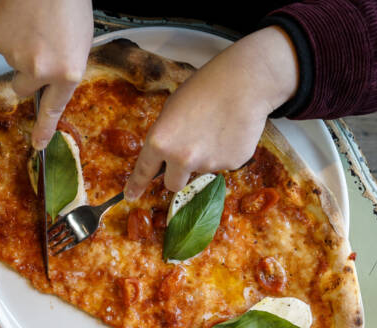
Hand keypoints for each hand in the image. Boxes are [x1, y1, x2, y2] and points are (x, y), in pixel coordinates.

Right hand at [0, 0, 92, 148]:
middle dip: (27, 74)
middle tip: (36, 49)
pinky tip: (20, 17)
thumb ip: (65, 67)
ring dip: (21, 47)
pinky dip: (8, 33)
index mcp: (67, 71)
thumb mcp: (80, 41)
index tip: (38, 145)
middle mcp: (40, 70)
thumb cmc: (69, 3)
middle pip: (23, 88)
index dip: (44, 129)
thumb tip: (50, 80)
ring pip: (12, 62)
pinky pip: (1, 44)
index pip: (53, 109)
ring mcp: (15, 56)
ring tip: (33, 22)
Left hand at [124, 27, 300, 200]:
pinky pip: (223, 164)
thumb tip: (166, 153)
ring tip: (216, 128)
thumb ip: (166, 136)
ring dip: (206, 157)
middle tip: (189, 154)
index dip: (137, 185)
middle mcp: (181, 158)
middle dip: (178, 174)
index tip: (131, 195)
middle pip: (174, 184)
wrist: (244, 82)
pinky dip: (225, 152)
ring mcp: (208, 164)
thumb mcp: (172, 108)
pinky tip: (230, 131)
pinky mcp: (231, 164)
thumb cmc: (205, 87)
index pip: (144, 171)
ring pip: (201, 170)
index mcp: (160, 142)